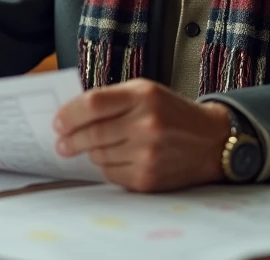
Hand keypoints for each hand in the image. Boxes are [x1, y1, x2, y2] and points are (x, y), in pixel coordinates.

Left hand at [53, 78, 230, 191]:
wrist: (212, 141)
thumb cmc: (173, 113)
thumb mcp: (147, 92)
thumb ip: (112, 99)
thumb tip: (71, 115)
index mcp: (143, 96)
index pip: (92, 104)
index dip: (69, 114)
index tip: (57, 122)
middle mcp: (146, 124)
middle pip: (92, 133)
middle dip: (71, 140)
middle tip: (62, 143)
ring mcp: (148, 154)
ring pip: (99, 156)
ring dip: (90, 153)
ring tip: (93, 148)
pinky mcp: (148, 178)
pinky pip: (111, 175)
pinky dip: (107, 168)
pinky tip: (115, 159)